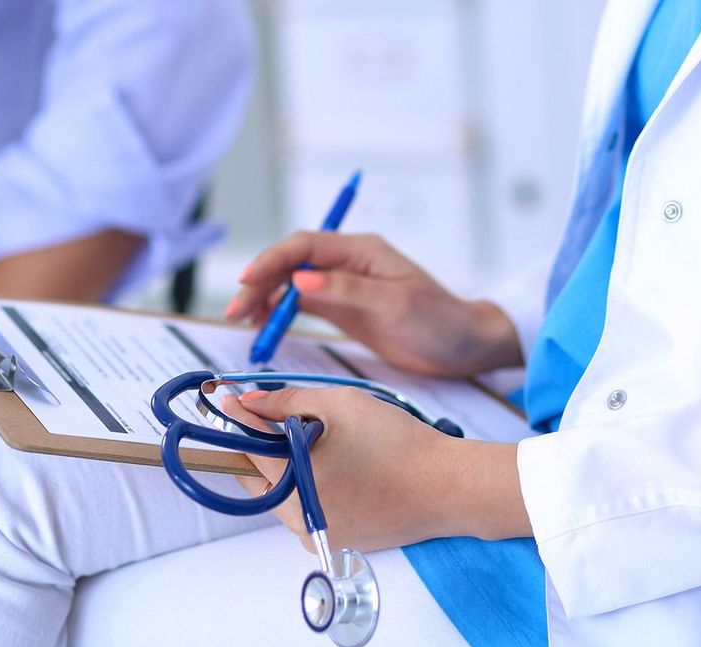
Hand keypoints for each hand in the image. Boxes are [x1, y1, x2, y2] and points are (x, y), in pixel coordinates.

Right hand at [225, 232, 521, 376]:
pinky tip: (264, 326)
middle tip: (236, 312)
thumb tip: (300, 279)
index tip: (246, 282)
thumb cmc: (439, 321)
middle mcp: (348, 264)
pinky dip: (280, 314)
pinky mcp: (344, 309)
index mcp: (361, 251)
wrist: (464, 347)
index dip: (271, 261)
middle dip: (260, 283)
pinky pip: (302, 305)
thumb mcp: (394, 304)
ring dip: (265, 300)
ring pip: (291, 284)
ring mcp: (344, 286)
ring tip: (243, 321)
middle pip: (291, 264)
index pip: (304, 247)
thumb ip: (346, 291)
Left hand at [225, 386, 530, 553]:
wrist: (449, 486)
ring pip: (283, 494)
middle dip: (258, 445)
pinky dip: (307, 486)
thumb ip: (288, 402)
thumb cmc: (398, 443)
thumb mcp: (339, 405)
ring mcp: (318, 538)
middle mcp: (298, 522)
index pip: (249, 448)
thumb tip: (251, 402)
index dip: (239, 419)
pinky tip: (329, 465)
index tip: (229, 399)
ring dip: (284, 465)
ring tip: (305, 436)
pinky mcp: (336, 542)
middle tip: (262, 417)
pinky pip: (307, 510)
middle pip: (260, 477)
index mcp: (293, 488)